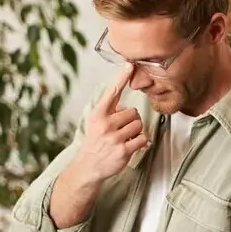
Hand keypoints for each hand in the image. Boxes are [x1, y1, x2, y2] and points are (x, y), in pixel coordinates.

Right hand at [73, 66, 148, 185]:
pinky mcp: (124, 150)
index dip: (122, 77)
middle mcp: (105, 124)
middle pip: (133, 112)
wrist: (88, 166)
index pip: (112, 92)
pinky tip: (132, 145)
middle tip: (122, 129)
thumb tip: (127, 107)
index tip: (130, 65)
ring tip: (125, 138)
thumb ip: (109, 111)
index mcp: (98, 114)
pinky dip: (141, 142)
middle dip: (131, 120)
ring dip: (136, 131)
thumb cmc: (95, 142)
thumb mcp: (95, 122)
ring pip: (139, 125)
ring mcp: (115, 137)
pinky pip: (143, 139)